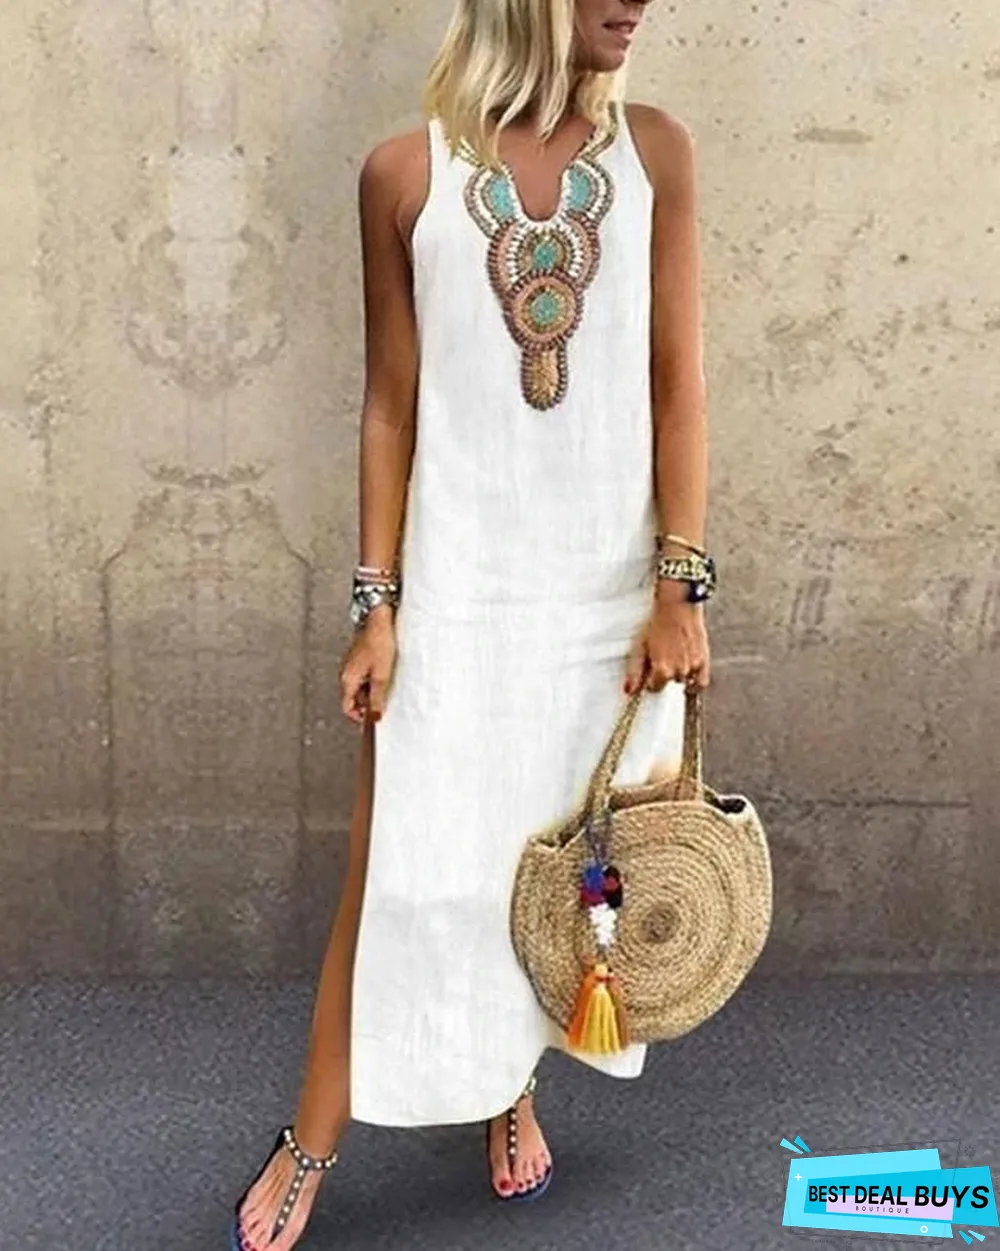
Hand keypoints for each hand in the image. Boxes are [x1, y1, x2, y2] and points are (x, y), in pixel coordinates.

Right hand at [339, 605, 396, 725]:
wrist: (378, 619)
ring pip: (359, 687)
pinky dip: (372, 680)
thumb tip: (375, 716)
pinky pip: (363, 676)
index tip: (372, 718)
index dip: (359, 717)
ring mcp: (351, 666)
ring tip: (385, 683)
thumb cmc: (378, 642)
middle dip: (367, 703)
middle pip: (353, 698)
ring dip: (371, 691)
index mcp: (347, 679)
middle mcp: (345, 673)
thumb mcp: (382, 675)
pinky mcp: (358, 659)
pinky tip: (383, 673)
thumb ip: (377, 697)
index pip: (347, 707)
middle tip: (382, 701)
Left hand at [623, 586, 710, 694]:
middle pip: (668, 684)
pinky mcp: (703, 660)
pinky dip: (694, 683)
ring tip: (674, 657)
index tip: (650, 671)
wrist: (677, 607)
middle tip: (662, 659)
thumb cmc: (658, 623)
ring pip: (683, 681)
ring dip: (678, 674)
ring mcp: (693, 667)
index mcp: (662, 670)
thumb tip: (630, 691)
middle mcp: (679, 671)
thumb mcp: (640, 647)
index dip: (650, 680)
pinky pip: (701, 682)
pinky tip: (689, 679)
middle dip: (664, 675)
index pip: (654, 688)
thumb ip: (635, 672)